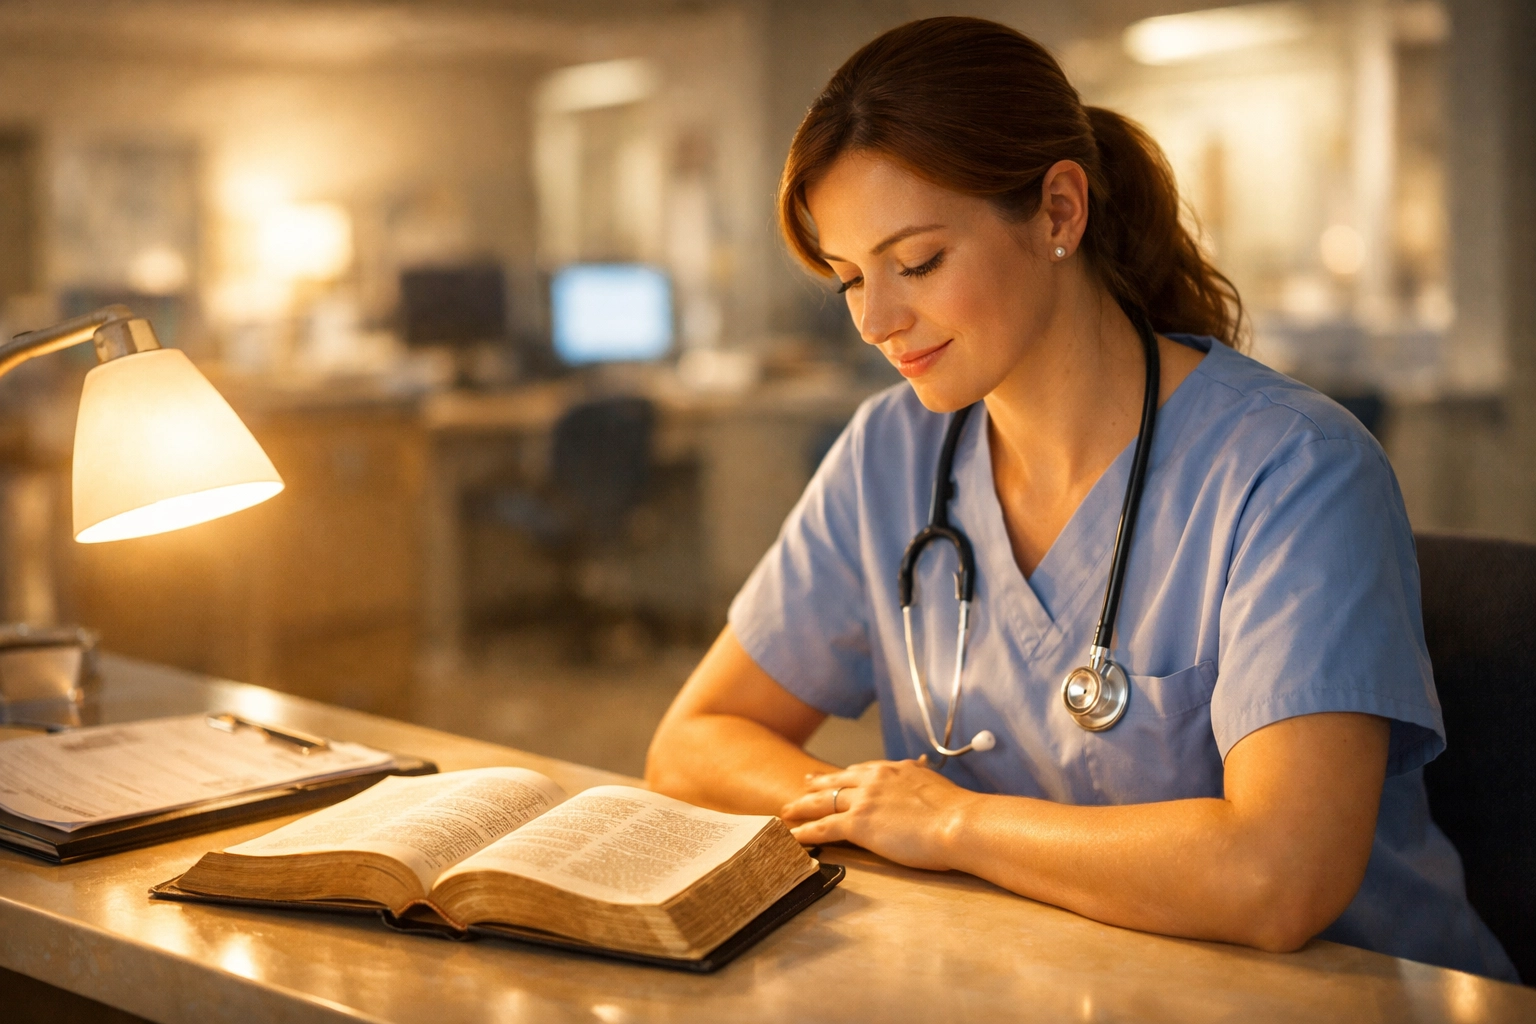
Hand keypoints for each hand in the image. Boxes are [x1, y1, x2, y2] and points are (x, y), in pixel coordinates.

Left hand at [779, 758, 978, 870]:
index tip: (835, 776)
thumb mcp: (936, 786)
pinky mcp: (858, 824)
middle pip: (836, 781)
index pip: (861, 770)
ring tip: (786, 812)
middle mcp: (875, 779)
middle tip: (803, 785)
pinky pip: (824, 827)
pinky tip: (793, 836)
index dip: (844, 775)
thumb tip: (923, 780)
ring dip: (802, 807)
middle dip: (817, 785)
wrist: (959, 822)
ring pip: (823, 802)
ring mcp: (864, 800)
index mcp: (894, 769)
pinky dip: (805, 832)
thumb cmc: (957, 812)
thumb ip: (921, 782)